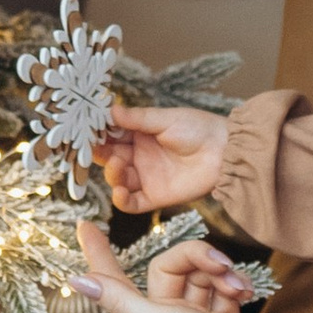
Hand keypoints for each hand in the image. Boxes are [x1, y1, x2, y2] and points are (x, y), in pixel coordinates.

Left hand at [75, 221, 295, 312]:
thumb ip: (119, 299)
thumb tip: (76, 280)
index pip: (112, 279)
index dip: (98, 252)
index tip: (85, 224)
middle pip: (170, 266)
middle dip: (199, 259)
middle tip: (222, 265)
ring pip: (199, 274)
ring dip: (221, 274)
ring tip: (238, 288)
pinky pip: (220, 288)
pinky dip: (233, 285)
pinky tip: (245, 293)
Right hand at [97, 102, 232, 210]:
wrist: (226, 153)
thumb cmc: (199, 129)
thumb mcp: (165, 119)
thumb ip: (136, 118)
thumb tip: (109, 109)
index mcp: (140, 134)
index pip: (111, 135)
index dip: (98, 134)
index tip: (86, 130)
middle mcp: (139, 156)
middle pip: (109, 157)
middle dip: (100, 154)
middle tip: (96, 149)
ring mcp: (146, 177)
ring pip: (117, 179)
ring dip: (112, 174)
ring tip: (117, 165)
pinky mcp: (154, 197)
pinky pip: (131, 203)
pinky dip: (121, 200)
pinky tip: (120, 191)